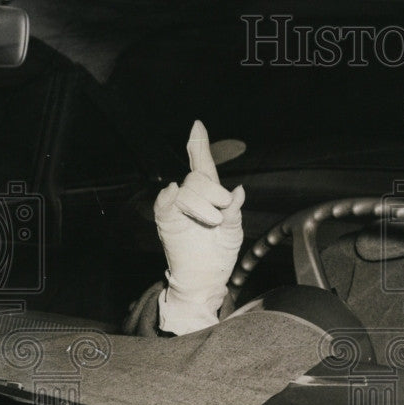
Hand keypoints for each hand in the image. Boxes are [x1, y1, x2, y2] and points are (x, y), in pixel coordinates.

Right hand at [154, 120, 244, 333]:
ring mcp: (177, 209)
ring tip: (212, 223)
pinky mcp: (167, 222)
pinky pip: (165, 203)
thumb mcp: (234, 232)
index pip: (203, 166)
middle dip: (215, 192)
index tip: (197, 125)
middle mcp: (191, 198)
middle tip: (222, 212)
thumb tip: (238, 191)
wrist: (206, 279)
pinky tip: (174, 192)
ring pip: (188, 189)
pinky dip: (170, 197)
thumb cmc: (219, 255)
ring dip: (204, 206)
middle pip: (199, 177)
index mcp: (209, 196)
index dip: (199, 145)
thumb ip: (235, 211)